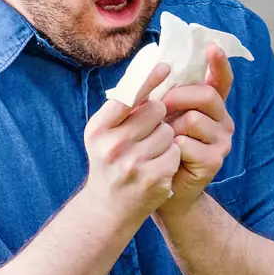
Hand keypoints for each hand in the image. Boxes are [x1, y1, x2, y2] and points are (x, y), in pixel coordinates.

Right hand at [83, 63, 181, 229]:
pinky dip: (171, 157)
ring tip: (150, 152)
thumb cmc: (109, 163)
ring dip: (166, 138)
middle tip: (148, 131)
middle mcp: (112, 145)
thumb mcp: (103, 135)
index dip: (149, 79)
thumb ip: (122, 108)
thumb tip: (147, 70)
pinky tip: (158, 167)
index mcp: (98, 129)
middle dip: (159, 116)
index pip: (128, 95)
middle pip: (156, 110)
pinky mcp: (153, 179)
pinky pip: (175, 152)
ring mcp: (133, 164)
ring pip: (169, 131)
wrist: (108, 208)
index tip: (166, 66)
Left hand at [158, 44, 234, 216]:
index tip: (212, 46)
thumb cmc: (158, 147)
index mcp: (210, 106)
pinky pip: (188, 144)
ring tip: (163, 139)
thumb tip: (154, 67)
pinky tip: (168, 156)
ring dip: (171, 127)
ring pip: (194, 119)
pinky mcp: (214, 161)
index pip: (221, 80)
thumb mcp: (161, 117)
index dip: (219, 63)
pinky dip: (171, 148)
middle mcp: (222, 120)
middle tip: (160, 104)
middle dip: (179, 96)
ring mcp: (222, 141)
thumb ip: (164, 95)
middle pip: (206, 95)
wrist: (160, 187)